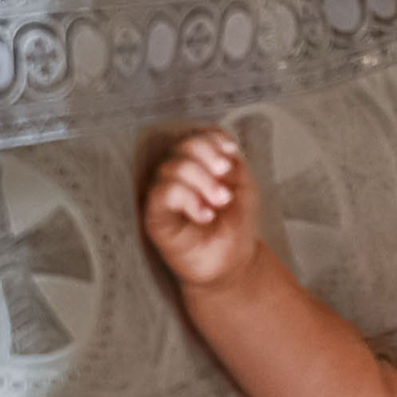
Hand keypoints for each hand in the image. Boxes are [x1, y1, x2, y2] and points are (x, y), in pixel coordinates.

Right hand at [142, 128, 262, 290]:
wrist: (231, 263)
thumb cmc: (233, 224)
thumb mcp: (241, 185)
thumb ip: (231, 160)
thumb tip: (219, 143)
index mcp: (196, 162)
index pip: (195, 134)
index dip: (212, 138)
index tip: (232, 154)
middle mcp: (175, 172)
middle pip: (182, 145)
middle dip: (209, 158)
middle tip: (226, 186)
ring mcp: (163, 192)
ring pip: (172, 167)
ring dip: (203, 182)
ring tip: (220, 204)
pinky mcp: (155, 215)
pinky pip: (162, 192)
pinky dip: (188, 198)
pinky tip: (205, 215)